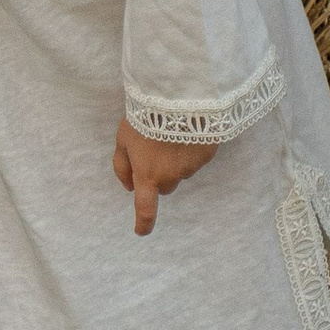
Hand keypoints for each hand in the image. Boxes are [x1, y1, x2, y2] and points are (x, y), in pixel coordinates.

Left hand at [112, 120, 214, 235]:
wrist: (176, 98)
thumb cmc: (144, 117)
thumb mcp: (122, 140)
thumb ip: (122, 166)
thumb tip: (129, 187)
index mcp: (148, 175)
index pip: (146, 208)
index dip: (143, 223)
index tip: (141, 231)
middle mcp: (171, 177)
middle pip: (165, 186)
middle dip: (160, 175)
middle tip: (154, 150)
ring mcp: (191, 167)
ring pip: (182, 171)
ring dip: (175, 159)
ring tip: (170, 133)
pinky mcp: (206, 155)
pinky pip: (196, 157)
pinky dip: (190, 149)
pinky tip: (186, 130)